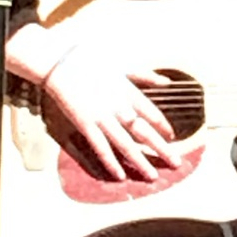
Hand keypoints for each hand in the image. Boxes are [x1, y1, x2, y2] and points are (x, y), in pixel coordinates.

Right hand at [40, 45, 182, 182]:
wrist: (60, 61)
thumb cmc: (90, 59)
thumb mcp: (121, 64)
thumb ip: (145, 76)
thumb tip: (167, 81)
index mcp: (129, 92)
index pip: (153, 114)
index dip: (164, 127)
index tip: (172, 137)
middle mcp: (119, 107)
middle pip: (145, 133)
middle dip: (162, 150)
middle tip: (176, 163)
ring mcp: (103, 117)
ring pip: (126, 145)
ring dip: (141, 162)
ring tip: (153, 177)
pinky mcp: (85, 124)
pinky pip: (101, 147)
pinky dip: (111, 162)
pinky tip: (120, 176)